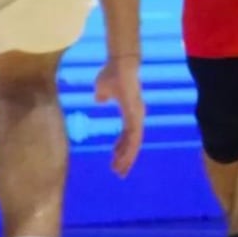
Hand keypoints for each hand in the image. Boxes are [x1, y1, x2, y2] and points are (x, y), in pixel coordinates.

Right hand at [94, 56, 144, 176]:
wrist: (120, 63)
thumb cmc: (112, 72)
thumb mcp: (102, 87)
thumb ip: (102, 95)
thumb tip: (99, 99)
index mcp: (131, 111)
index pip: (129, 135)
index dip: (122, 148)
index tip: (114, 159)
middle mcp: (137, 115)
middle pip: (133, 143)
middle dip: (126, 158)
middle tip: (118, 173)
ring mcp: (137, 115)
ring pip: (135, 143)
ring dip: (127, 158)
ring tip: (118, 171)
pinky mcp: (134, 115)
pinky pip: (133, 137)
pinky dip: (128, 149)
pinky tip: (121, 159)